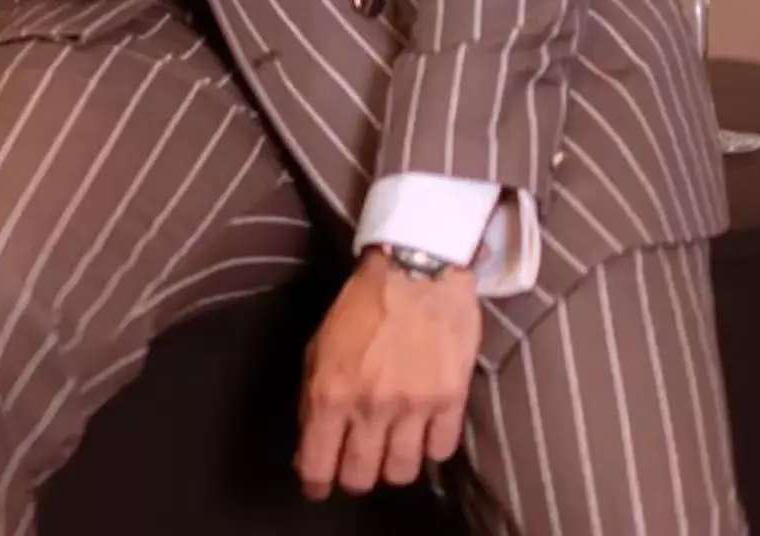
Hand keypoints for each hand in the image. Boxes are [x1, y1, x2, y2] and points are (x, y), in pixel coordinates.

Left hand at [296, 250, 480, 498]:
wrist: (415, 272)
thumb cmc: (360, 307)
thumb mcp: (318, 348)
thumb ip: (311, 399)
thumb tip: (308, 446)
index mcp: (330, 394)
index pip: (318, 463)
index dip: (316, 483)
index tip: (318, 487)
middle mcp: (370, 407)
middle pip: (362, 476)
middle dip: (355, 478)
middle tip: (355, 468)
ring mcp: (413, 407)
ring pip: (403, 472)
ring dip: (393, 467)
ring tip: (389, 450)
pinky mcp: (451, 401)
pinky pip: (441, 451)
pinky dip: (430, 448)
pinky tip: (422, 431)